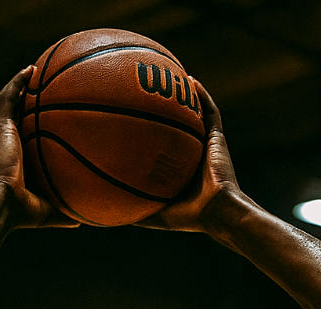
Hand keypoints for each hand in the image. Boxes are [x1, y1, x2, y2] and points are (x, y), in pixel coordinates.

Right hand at [0, 68, 79, 229]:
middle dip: (16, 101)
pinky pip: (9, 96)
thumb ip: (63, 213)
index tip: (35, 118)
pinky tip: (30, 70)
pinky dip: (18, 82)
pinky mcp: (0, 127)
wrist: (4, 204)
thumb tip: (82, 221)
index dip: (21, 126)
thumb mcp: (48, 212)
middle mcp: (2, 142)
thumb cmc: (22, 212)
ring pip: (5, 101)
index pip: (14, 137)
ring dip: (17, 86)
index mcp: (10, 158)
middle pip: (6, 115)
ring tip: (32, 72)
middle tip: (31, 90)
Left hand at [135, 81, 242, 232]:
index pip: (160, 148)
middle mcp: (191, 154)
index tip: (128, 123)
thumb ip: (134, 213)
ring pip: (192, 115)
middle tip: (143, 95)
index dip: (146, 136)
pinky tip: (189, 79)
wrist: (218, 212)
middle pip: (173, 127)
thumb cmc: (189, 217)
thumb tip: (102, 217)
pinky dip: (201, 95)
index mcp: (178, 170)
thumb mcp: (154, 216)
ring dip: (182, 98)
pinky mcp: (218, 139)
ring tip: (167, 78)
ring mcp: (205, 145)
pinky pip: (210, 111)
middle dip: (160, 111)